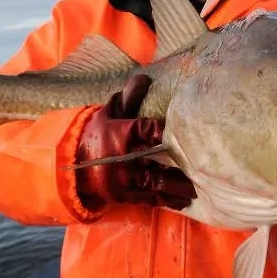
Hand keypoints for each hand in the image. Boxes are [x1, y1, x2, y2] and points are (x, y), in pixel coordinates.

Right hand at [75, 74, 196, 210]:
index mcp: (121, 133)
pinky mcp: (126, 195)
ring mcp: (125, 178)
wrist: (73, 166)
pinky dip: (168, 200)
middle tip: (203, 162)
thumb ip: (129, 98)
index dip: (163, 130)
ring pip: (158, 181)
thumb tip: (144, 77)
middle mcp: (124, 157)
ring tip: (199, 186)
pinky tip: (185, 200)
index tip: (182, 131)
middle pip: (157, 158)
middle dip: (180, 161)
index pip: (146, 128)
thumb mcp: (110, 113)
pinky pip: (151, 198)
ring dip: (179, 185)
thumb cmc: (97, 134)